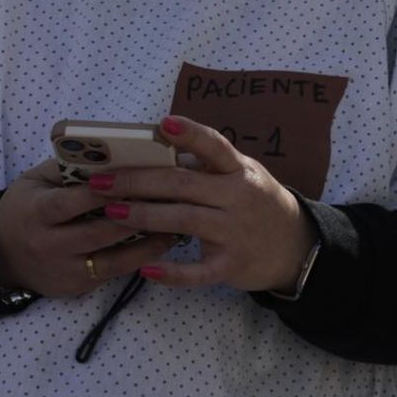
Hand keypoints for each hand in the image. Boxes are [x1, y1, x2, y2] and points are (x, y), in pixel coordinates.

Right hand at [0, 159, 175, 297]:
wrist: (0, 255)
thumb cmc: (25, 206)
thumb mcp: (36, 181)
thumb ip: (69, 169)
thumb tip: (114, 151)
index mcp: (37, 213)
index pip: (73, 203)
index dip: (105, 191)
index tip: (139, 176)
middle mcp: (49, 246)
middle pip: (100, 232)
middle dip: (138, 215)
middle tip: (173, 199)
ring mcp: (64, 272)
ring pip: (114, 259)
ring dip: (149, 242)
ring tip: (179, 222)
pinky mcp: (77, 288)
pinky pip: (114, 273)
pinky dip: (140, 258)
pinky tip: (163, 243)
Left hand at [89, 116, 315, 292]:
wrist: (295, 246)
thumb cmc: (256, 202)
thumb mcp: (241, 175)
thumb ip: (206, 165)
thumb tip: (156, 149)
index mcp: (239, 170)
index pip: (215, 146)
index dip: (190, 134)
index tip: (162, 124)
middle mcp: (239, 197)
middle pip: (184, 185)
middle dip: (139, 182)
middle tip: (102, 181)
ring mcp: (236, 232)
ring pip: (184, 221)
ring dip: (145, 216)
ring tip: (112, 212)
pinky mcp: (232, 265)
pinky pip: (198, 271)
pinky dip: (173, 272)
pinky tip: (146, 269)